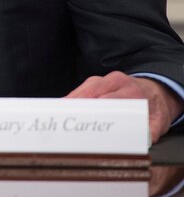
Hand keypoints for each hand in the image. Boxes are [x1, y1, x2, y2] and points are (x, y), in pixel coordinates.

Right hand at [66, 71, 182, 143]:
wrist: (157, 92)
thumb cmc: (154, 108)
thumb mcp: (159, 121)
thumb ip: (151, 130)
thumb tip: (143, 139)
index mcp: (131, 90)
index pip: (108, 99)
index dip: (93, 110)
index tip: (84, 120)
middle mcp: (116, 81)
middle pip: (91, 92)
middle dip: (77, 106)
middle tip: (66, 118)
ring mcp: (104, 80)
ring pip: (83, 89)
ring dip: (71, 102)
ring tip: (59, 113)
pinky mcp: (95, 82)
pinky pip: (80, 90)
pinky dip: (72, 99)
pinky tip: (64, 108)